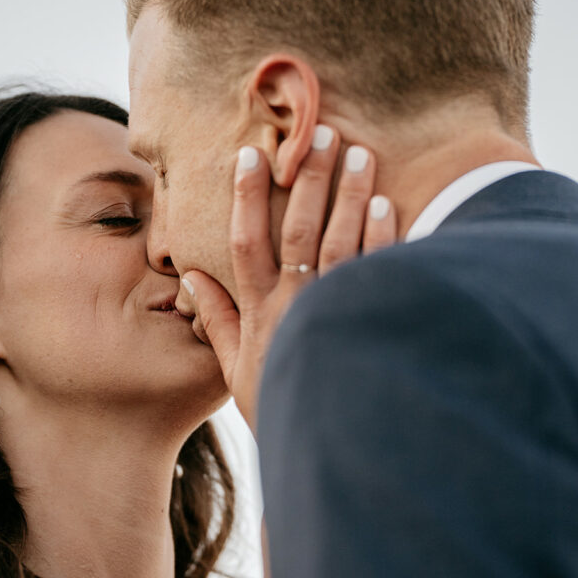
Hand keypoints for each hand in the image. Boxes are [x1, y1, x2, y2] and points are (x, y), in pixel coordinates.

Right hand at [181, 127, 396, 432]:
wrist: (331, 443)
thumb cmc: (280, 402)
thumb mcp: (236, 369)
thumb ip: (215, 320)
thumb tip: (190, 275)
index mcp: (258, 312)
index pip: (246, 244)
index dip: (245, 198)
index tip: (250, 155)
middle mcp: (295, 305)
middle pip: (299, 231)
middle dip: (308, 180)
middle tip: (320, 133)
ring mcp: (334, 312)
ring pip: (342, 243)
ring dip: (349, 196)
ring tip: (359, 153)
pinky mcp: (370, 321)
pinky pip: (377, 273)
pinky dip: (382, 238)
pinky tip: (387, 205)